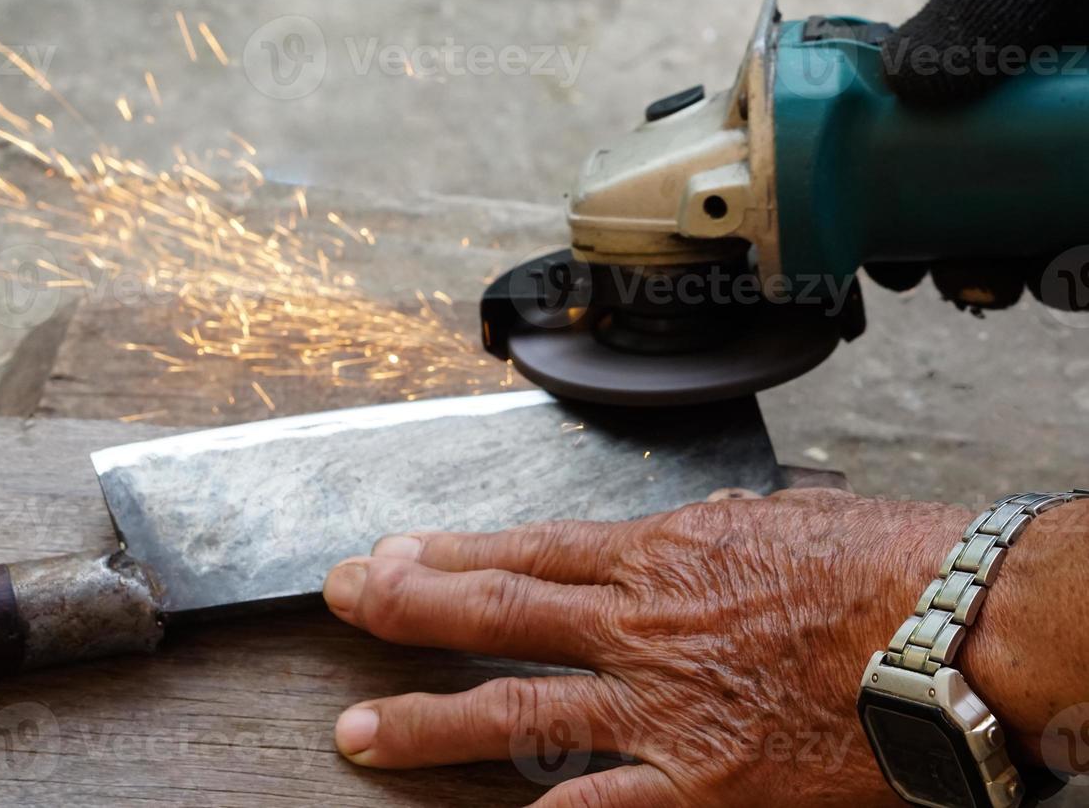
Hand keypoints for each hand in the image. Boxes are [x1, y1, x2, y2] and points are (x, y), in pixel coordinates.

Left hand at [322, 490, 975, 806]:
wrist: (958, 630)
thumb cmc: (882, 567)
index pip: (524, 550)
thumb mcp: (775, 519)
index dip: (446, 552)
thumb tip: (664, 535)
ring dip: (428, 722)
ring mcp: (659, 705)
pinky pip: (601, 804)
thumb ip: (702, 534)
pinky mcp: (702, 780)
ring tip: (360, 733)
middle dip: (405, 605)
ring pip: (516, 708)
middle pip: (494, 609)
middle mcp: (639, 623)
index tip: (389, 552)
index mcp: (658, 554)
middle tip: (341, 601)